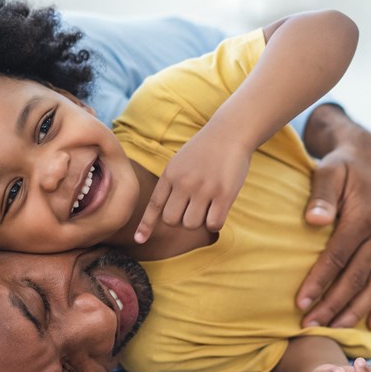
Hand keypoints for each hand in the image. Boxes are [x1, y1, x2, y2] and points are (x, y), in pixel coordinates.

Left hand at [134, 132, 250, 243]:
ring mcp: (204, 189)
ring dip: (199, 221)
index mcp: (170, 174)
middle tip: (194, 208)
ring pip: (192, 224)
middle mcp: (184, 183)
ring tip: (208, 206)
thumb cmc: (205, 150)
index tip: (139, 239)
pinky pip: (213, 224)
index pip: (154, 205)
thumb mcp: (180, 162)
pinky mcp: (224, 194)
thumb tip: (167, 214)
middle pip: (172, 220)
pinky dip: (215, 223)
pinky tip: (219, 210)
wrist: (231, 132)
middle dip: (181, 219)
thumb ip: (172, 183)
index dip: (146, 224)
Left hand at [296, 106, 370, 330]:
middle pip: (356, 278)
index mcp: (364, 217)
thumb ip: (321, 195)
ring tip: (334, 329)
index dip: (319, 282)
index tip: (300, 303)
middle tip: (309, 324)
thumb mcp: (329, 171)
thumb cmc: (343, 168)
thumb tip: (315, 221)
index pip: (337, 257)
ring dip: (356, 311)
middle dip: (333, 304)